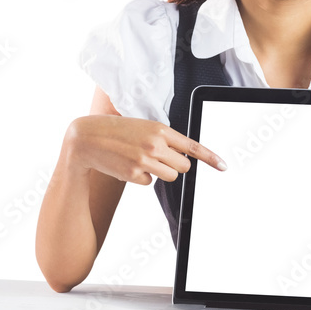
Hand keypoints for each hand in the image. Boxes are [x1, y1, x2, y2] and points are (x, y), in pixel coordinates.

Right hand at [65, 115, 226, 184]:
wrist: (86, 138)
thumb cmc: (117, 131)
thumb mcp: (144, 127)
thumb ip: (164, 138)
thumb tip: (183, 154)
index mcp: (160, 129)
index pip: (192, 146)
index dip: (211, 158)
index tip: (223, 166)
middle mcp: (155, 145)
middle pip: (184, 166)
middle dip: (176, 165)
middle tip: (160, 158)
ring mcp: (145, 161)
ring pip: (170, 176)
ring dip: (161, 172)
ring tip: (142, 159)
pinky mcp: (134, 175)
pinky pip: (150, 182)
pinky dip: (142, 177)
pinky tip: (128, 165)